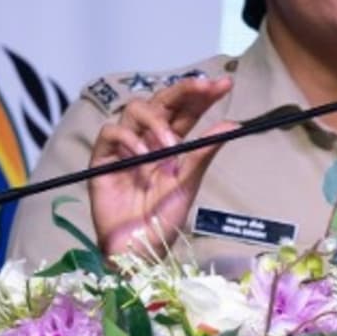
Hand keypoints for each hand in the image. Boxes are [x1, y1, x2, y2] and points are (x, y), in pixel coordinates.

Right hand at [87, 76, 235, 257]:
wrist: (138, 250)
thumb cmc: (163, 220)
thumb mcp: (189, 183)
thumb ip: (204, 152)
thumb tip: (233, 124)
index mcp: (172, 143)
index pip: (187, 110)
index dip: (202, 94)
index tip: (224, 85)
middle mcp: (148, 140)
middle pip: (162, 101)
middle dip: (184, 90)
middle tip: (204, 86)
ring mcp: (124, 147)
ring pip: (135, 109)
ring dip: (156, 122)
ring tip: (169, 145)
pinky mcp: (103, 159)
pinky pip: (110, 133)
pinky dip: (128, 138)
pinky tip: (142, 154)